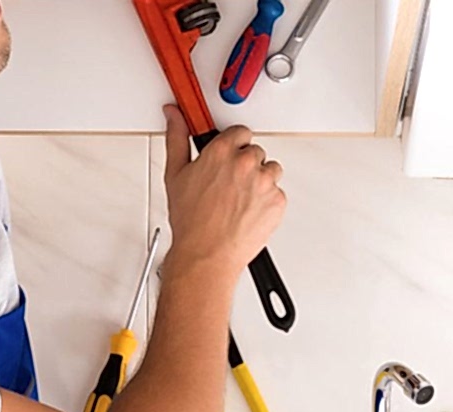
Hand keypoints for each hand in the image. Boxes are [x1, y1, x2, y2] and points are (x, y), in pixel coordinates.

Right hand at [162, 105, 286, 276]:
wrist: (207, 254)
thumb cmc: (191, 222)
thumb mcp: (175, 175)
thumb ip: (177, 138)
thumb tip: (175, 116)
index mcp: (221, 152)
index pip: (239, 132)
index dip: (232, 145)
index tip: (227, 155)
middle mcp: (245, 162)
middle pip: (254, 151)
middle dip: (243, 165)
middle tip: (227, 185)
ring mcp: (264, 182)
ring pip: (269, 170)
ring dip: (257, 181)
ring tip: (237, 200)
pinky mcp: (278, 200)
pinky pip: (277, 192)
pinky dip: (266, 201)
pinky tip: (246, 211)